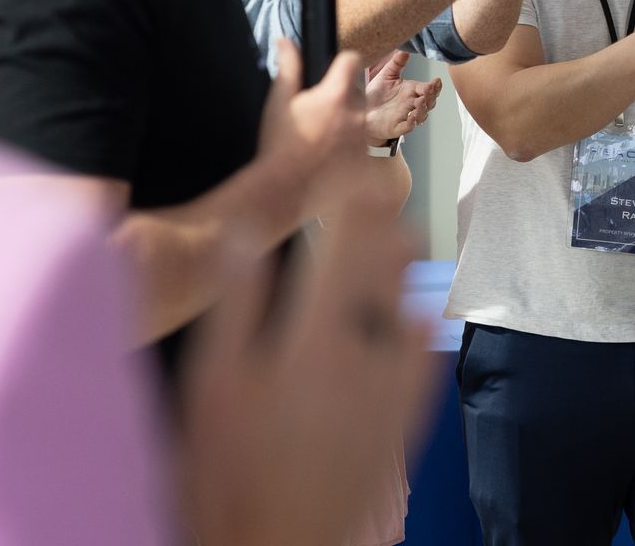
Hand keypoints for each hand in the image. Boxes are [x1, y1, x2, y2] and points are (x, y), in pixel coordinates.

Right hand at [182, 187, 436, 545]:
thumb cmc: (228, 472)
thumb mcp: (212, 385)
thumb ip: (235, 304)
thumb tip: (245, 233)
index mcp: (315, 334)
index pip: (346, 242)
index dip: (354, 195)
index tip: (356, 161)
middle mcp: (365, 354)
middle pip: (386, 267)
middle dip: (384, 219)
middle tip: (383, 182)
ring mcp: (389, 391)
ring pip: (410, 304)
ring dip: (405, 263)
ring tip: (403, 228)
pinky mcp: (398, 425)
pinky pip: (422, 364)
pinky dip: (421, 327)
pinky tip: (420, 312)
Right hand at [255, 42, 367, 223]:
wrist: (283, 191)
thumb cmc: (279, 147)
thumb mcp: (278, 102)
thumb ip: (288, 67)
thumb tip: (286, 41)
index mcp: (336, 95)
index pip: (352, 61)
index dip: (342, 63)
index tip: (333, 72)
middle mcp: (356, 115)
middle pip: (355, 93)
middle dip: (340, 99)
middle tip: (318, 116)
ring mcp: (363, 139)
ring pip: (359, 120)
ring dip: (345, 125)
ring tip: (319, 141)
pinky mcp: (365, 162)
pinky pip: (361, 146)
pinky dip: (349, 149)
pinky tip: (327, 158)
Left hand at [363, 50, 441, 145]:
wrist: (362, 111)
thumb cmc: (377, 94)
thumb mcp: (386, 75)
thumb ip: (397, 63)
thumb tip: (404, 50)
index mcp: (411, 90)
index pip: (428, 88)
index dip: (434, 86)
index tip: (436, 81)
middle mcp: (411, 104)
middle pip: (429, 102)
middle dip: (431, 97)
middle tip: (428, 90)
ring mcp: (406, 116)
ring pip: (421, 115)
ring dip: (423, 110)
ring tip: (420, 102)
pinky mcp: (397, 127)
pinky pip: (407, 127)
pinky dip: (411, 124)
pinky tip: (412, 118)